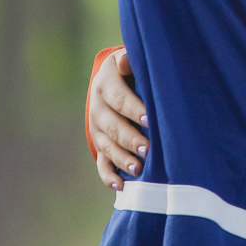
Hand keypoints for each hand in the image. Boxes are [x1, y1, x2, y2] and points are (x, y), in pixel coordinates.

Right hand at [89, 48, 148, 191]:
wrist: (116, 78)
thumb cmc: (133, 68)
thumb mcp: (130, 59)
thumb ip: (130, 61)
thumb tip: (126, 62)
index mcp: (105, 83)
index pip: (119, 98)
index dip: (133, 108)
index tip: (149, 118)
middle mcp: (97, 107)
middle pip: (112, 126)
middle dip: (130, 138)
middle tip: (148, 149)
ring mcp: (96, 128)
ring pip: (107, 146)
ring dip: (122, 159)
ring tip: (138, 169)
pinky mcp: (99, 144)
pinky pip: (102, 163)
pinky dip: (109, 176)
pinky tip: (120, 186)